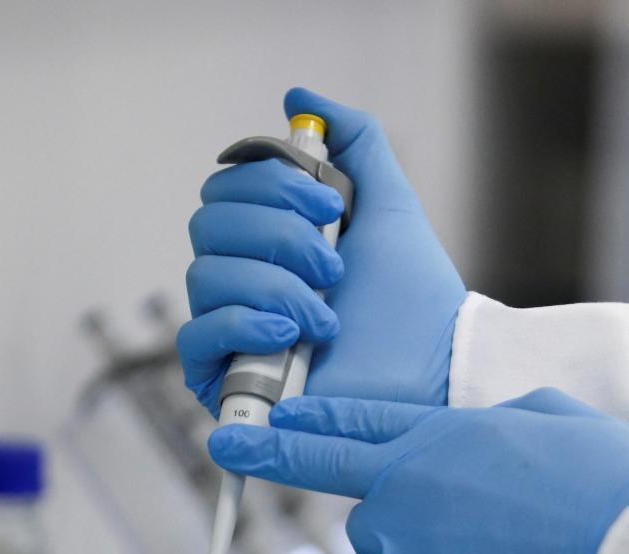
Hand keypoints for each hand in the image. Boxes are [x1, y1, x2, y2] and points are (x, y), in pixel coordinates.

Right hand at [178, 88, 465, 415]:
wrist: (432, 368)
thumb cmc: (413, 297)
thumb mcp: (388, 202)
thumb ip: (354, 141)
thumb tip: (297, 98)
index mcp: (270, 238)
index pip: (226, 188)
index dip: (272, 184)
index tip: (332, 205)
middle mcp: (244, 280)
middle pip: (207, 224)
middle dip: (277, 236)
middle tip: (333, 266)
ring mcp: (232, 331)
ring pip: (205, 275)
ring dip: (275, 287)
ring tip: (327, 317)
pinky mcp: (226, 379)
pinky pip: (195, 336)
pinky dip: (243, 324)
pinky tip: (290, 335)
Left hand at [207, 389, 628, 553]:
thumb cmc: (614, 483)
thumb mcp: (558, 420)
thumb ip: (504, 422)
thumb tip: (489, 432)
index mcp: (446, 429)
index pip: (361, 416)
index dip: (316, 415)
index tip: (279, 413)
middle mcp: (408, 477)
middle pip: (323, 461)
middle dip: (270, 449)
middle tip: (226, 445)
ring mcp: (404, 536)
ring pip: (364, 534)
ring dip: (390, 540)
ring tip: (460, 551)